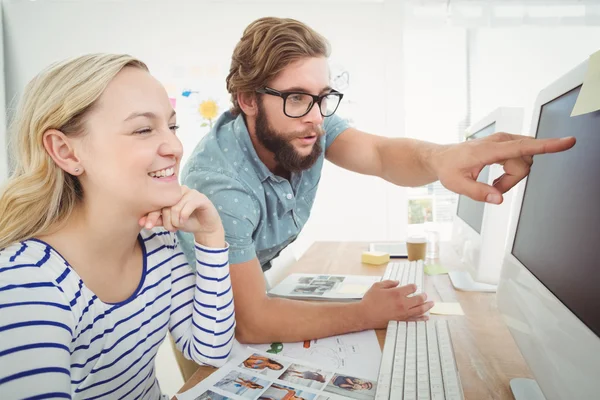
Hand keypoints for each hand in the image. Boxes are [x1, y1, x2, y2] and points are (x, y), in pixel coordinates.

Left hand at [139, 186, 224, 247]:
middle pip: (165, 205)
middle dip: (166, 221)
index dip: (151, 214)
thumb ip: (157, 220)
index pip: (156, 202)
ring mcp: (190, 192)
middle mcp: (179, 190)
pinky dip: (184, 216)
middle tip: (171, 229)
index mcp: (170, 194)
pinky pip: (188, 206)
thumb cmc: (187, 222)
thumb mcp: (169, 222)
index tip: (147, 226)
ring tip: (178, 226)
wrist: (205, 227)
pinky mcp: (200, 198)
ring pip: (176, 207)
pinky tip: (184, 222)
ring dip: (176, 221)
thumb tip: (140, 221)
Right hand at [359, 280, 433, 327]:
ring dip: (427, 306)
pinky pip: (415, 320)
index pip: (411, 288)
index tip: (413, 287)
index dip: (413, 286)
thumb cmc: (369, 300)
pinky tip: (426, 317)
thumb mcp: (377, 286)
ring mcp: (403, 313)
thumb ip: (388, 282)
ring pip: (420, 309)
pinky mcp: (401, 321)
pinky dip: (422, 318)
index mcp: (397, 293)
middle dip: (423, 296)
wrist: (365, 315)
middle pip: (419, 299)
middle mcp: (402, 303)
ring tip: (431, 304)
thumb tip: (397, 282)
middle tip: (425, 295)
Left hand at [431, 132, 575, 203]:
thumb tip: (498, 198)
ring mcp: (504, 140)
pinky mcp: (507, 143)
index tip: (567, 142)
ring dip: (512, 177)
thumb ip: (478, 193)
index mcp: (489, 149)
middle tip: (494, 188)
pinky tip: (497, 176)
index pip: (523, 147)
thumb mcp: (457, 185)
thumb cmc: (449, 169)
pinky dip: (512, 172)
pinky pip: (521, 159)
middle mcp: (500, 140)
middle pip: (525, 163)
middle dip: (513, 180)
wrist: (442, 158)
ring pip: (525, 162)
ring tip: (493, 183)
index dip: (547, 146)